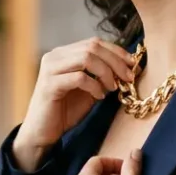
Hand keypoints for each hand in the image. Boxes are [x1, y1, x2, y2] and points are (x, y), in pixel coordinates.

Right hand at [13, 38, 135, 171]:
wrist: (42, 132)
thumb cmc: (65, 110)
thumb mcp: (89, 89)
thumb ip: (102, 76)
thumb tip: (127, 67)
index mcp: (64, 53)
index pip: (94, 42)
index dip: (117, 51)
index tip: (133, 65)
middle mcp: (55, 56)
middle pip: (92, 47)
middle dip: (115, 61)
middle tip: (128, 78)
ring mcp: (50, 69)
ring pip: (86, 58)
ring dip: (106, 72)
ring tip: (113, 87)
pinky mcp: (49, 85)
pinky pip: (79, 78)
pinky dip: (94, 86)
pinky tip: (99, 96)